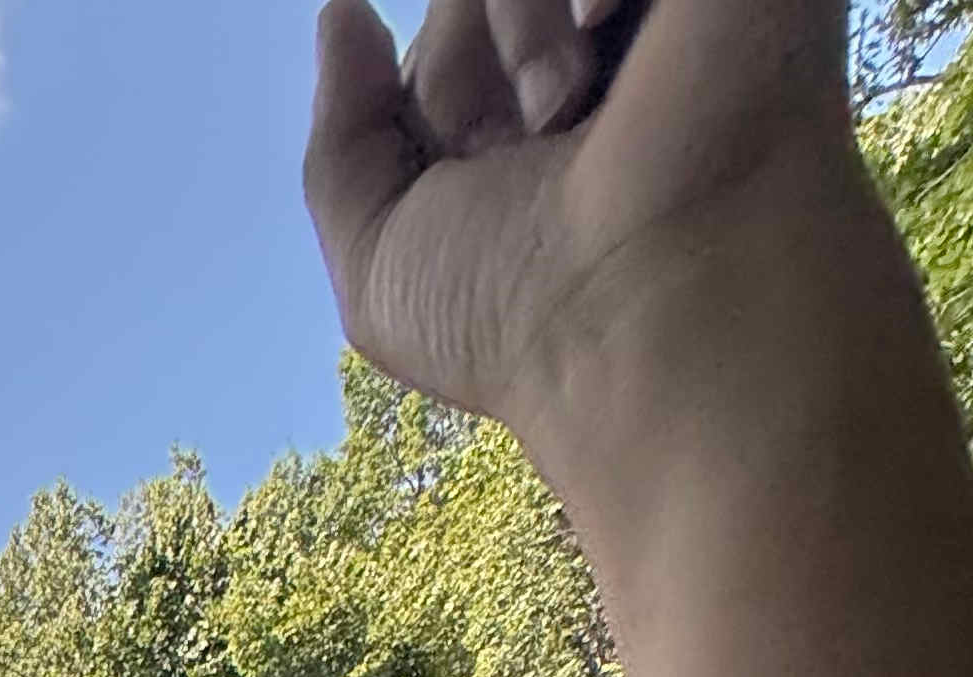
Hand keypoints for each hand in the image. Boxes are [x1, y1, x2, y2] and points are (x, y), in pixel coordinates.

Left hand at [305, 0, 866, 441]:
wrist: (660, 304)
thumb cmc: (517, 318)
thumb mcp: (382, 267)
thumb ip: (342, 145)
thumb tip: (342, 15)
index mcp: (521, 156)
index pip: (438, 57)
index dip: (426, 94)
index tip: (457, 166)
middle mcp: (589, 91)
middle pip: (467, 7)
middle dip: (458, 60)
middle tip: (518, 139)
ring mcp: (656, 37)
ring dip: (517, 23)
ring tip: (562, 109)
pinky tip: (602, 28)